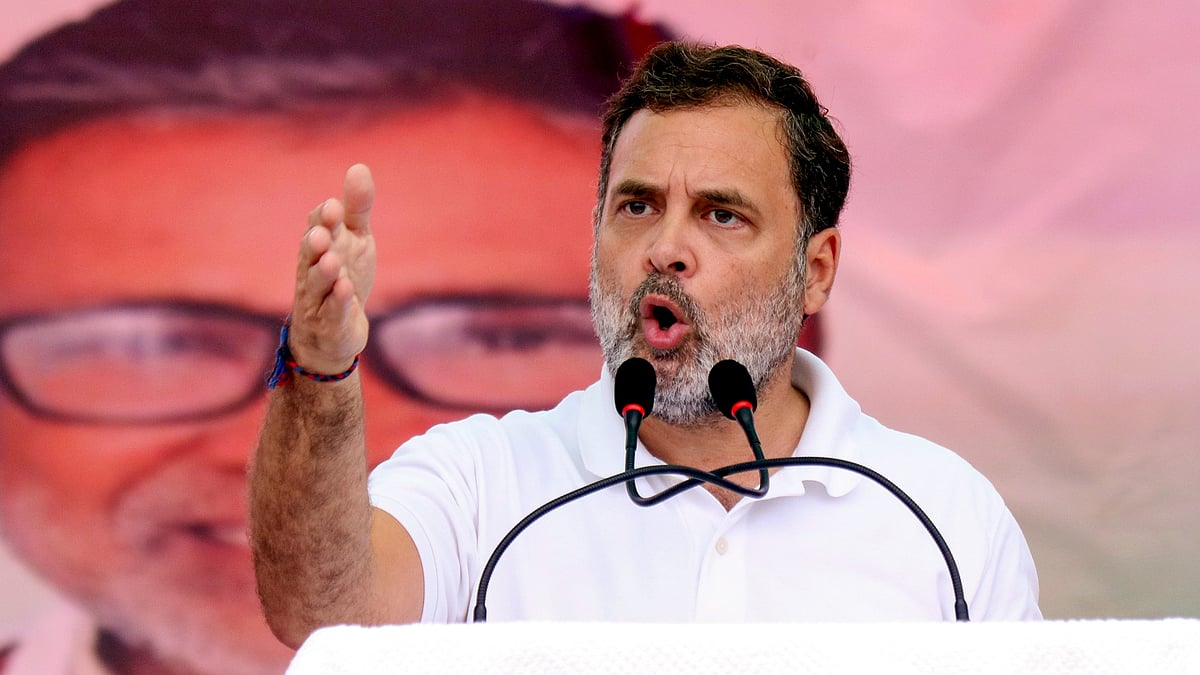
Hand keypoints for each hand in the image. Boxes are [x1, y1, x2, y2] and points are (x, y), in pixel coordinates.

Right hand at [289, 163, 376, 373]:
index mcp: (320, 246)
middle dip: (316, 243)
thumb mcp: (355, 240)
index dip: (323, 219)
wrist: (334, 332)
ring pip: (317, 284)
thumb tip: (359, 166)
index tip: (333, 207)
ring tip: (332, 261)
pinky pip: (333, 312)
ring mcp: (319, 298)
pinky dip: (338, 301)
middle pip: (310, 254)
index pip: (316, 227)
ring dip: (324, 273)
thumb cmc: (344, 276)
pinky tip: (347, 290)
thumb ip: (356, 207)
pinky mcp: (331, 323)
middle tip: (322, 232)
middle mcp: (313, 270)